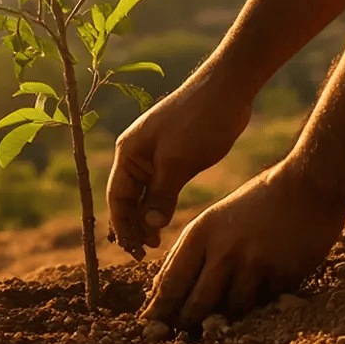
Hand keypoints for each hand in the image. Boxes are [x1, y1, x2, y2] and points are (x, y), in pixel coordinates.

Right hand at [107, 72, 252, 259]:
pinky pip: (162, 187)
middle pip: (127, 198)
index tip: (135, 250)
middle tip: (144, 253)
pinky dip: (161, 205)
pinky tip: (167, 222)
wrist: (227, 90)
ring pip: (145, 194)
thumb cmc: (198, 120)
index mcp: (129, 152)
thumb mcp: (178, 161)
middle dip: (132, 226)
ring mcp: (156, 155)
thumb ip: (162, 195)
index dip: (122, 226)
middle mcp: (137, 154)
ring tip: (155, 244)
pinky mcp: (175, 156)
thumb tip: (150, 227)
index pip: (117, 197)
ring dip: (147, 219)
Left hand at [139, 161, 344, 326]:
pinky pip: (263, 304)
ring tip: (221, 321)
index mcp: (202, 233)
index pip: (171, 283)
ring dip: (226, 318)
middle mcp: (224, 251)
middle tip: (180, 338)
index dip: (160, 310)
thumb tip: (161, 287)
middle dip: (186, 324)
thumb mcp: (215, 218)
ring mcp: (254, 266)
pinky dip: (258, 305)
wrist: (308, 186)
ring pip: (231, 310)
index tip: (151, 326)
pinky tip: (261, 297)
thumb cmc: (257, 202)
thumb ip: (190, 251)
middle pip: (196, 304)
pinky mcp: (281, 276)